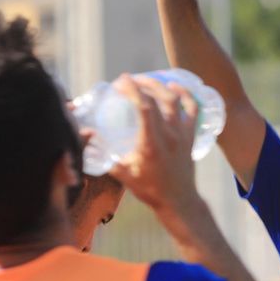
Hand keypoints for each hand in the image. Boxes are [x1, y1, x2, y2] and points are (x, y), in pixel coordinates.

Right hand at [107, 74, 201, 212]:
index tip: (121, 81)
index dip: (133, 89)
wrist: (178, 200)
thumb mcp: (122, 173)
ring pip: (175, 100)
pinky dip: (186, 94)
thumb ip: (103, 156)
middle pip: (159, 99)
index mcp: (151, 143)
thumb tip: (86, 138)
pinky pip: (192, 109)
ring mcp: (182, 134)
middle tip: (129, 80)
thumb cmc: (149, 189)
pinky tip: (174, 85)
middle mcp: (169, 135)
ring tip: (145, 80)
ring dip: (160, 86)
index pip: (144, 107)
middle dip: (142, 84)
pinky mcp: (191, 135)